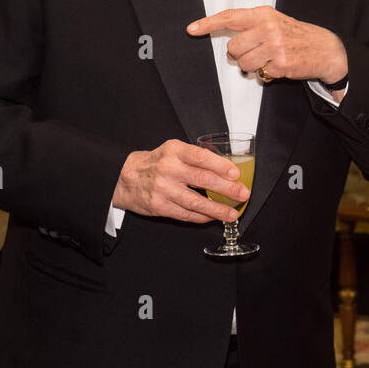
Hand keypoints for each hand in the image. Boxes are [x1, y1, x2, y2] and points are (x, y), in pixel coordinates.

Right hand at [111, 139, 248, 222]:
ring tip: (232, 214)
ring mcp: (163, 189)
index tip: (236, 173)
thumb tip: (228, 170)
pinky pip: (186, 214)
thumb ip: (196, 157)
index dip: (220, 165)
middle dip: (227, 188)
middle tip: (243, 194)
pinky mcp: (159, 206)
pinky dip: (202, 217)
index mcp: (174, 151)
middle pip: (202, 179)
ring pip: (196, 202)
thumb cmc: (157, 163)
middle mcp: (168, 169)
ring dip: (218, 209)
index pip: (200, 156)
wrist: (125, 177)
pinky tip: (213, 217)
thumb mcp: (173, 150)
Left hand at [187, 6, 348, 93]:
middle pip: (233, 46)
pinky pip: (260, 73)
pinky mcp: (280, 64)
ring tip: (268, 60)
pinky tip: (279, 65)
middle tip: (254, 53)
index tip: (192, 29)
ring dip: (252, 66)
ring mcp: (275, 46)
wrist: (326, 48)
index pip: (230, 17)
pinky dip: (267, 73)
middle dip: (239, 54)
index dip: (208, 23)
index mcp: (264, 14)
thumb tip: (229, 42)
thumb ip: (252, 26)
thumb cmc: (298, 35)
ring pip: (243, 63)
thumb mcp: (275, 21)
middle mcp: (268, 28)